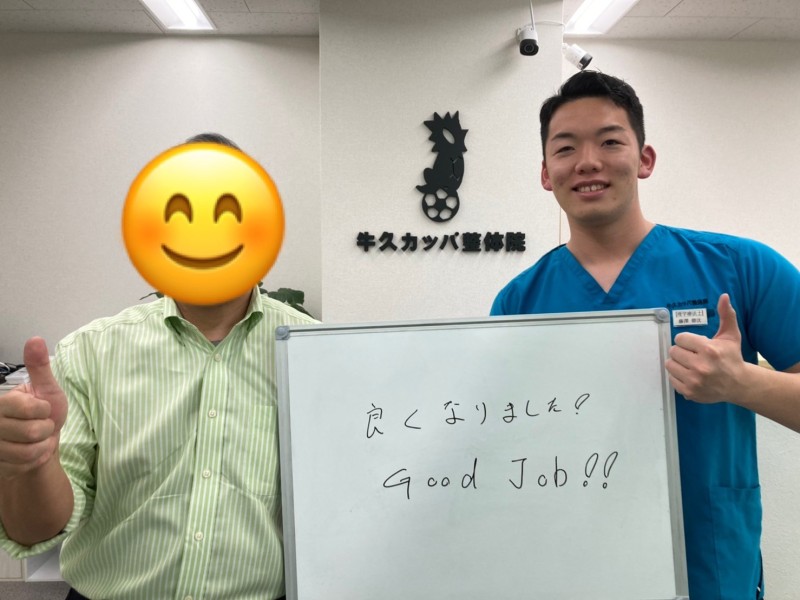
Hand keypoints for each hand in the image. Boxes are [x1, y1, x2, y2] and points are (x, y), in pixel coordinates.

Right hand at [0, 337, 67, 479]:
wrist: (42, 443)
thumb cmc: (45, 414)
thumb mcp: (47, 389)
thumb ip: (39, 367)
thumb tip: (35, 338)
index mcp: (2, 403)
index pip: (29, 408)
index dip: (44, 410)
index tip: (43, 409)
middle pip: (31, 432)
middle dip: (46, 430)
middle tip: (42, 426)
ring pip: (28, 451)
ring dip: (42, 446)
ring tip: (39, 440)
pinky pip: (25, 465)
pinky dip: (37, 460)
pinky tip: (33, 453)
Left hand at [666, 293, 744, 403]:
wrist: (739, 384)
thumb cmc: (732, 357)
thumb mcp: (730, 335)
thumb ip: (726, 315)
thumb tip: (724, 296)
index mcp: (709, 350)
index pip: (680, 339)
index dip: (687, 340)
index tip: (696, 344)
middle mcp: (701, 366)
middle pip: (673, 351)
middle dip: (682, 351)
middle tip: (693, 355)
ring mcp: (694, 381)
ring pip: (669, 364)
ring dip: (678, 363)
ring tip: (690, 364)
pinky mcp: (689, 392)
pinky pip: (671, 379)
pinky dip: (678, 376)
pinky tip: (690, 374)